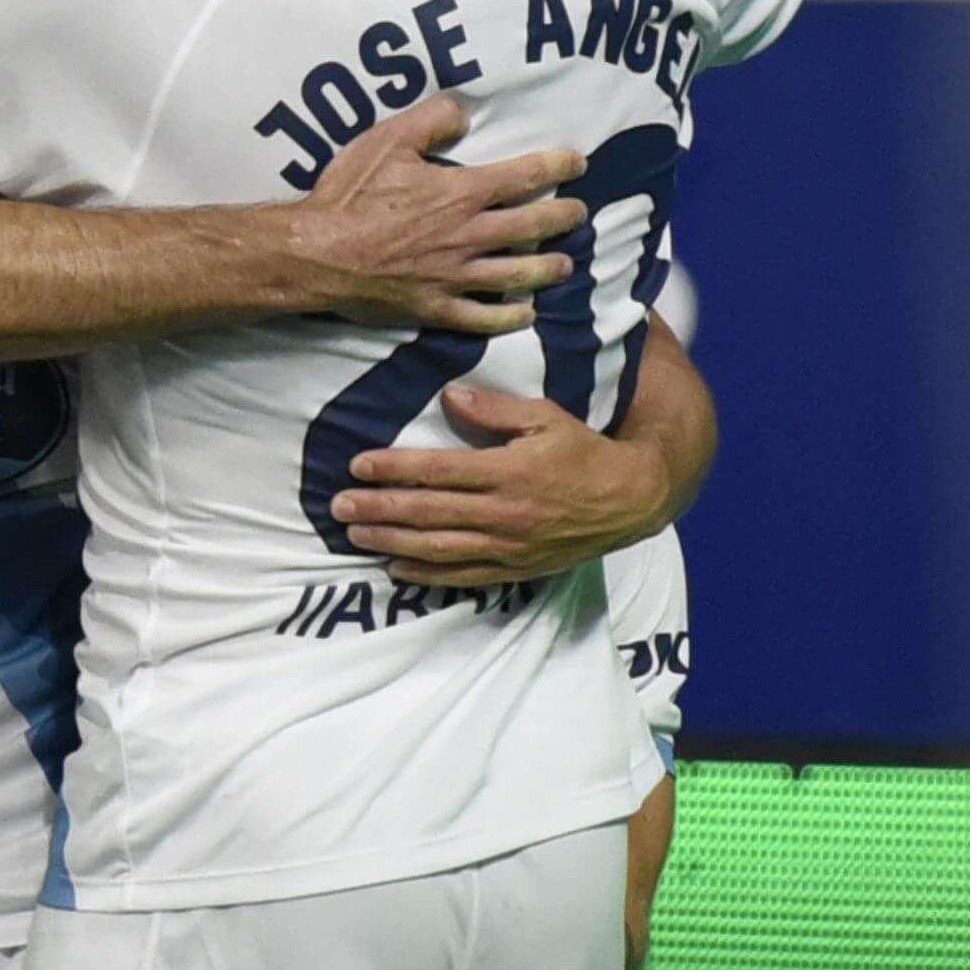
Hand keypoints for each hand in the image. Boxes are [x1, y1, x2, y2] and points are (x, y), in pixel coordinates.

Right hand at [297, 95, 582, 333]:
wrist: (315, 254)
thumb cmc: (349, 195)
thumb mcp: (386, 141)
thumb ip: (430, 120)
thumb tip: (463, 115)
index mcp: (460, 192)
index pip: (524, 176)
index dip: (557, 166)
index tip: (577, 162)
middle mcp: (468, 235)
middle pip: (532, 227)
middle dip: (563, 218)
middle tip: (579, 215)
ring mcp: (454, 276)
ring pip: (517, 274)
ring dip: (548, 268)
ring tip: (565, 265)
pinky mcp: (435, 307)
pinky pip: (483, 317)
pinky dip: (509, 317)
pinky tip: (526, 314)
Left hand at [330, 383, 668, 587]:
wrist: (631, 500)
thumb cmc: (583, 451)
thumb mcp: (547, 416)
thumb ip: (496, 408)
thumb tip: (449, 395)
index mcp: (509, 471)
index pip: (438, 470)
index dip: (394, 468)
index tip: (358, 464)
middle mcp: (505, 512)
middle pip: (429, 512)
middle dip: (379, 507)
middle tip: (338, 505)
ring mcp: (509, 545)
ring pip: (439, 547)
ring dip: (392, 541)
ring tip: (355, 534)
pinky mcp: (515, 568)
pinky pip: (464, 575)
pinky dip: (427, 574)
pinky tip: (395, 567)